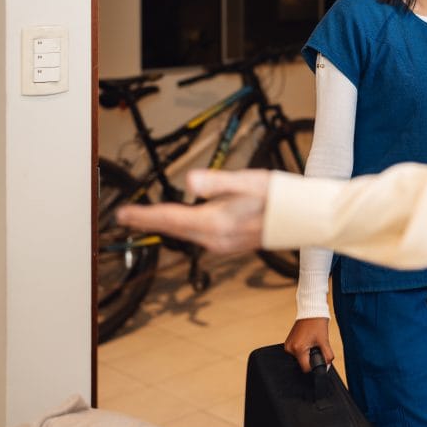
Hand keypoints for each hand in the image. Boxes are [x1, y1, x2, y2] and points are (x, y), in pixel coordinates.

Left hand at [115, 169, 270, 254]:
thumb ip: (218, 182)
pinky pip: (198, 236)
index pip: (170, 219)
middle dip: (149, 221)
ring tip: (146, 218)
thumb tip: (189, 182)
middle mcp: (216, 239)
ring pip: (185, 234)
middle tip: (125, 217)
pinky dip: (183, 228)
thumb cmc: (280, 196)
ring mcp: (223, 244)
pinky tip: (181, 223)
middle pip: (173, 229)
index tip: (121, 214)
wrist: (305, 218)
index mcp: (216, 223)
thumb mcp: (249, 181)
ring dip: (165, 225)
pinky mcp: (230, 244)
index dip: (144, 216)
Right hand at [284, 317, 333, 371]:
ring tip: (311, 342)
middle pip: (302, 363)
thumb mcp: (324, 341)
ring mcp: (288, 345)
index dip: (314, 366)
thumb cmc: (317, 323)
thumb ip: (327, 356)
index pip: (305, 368)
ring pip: (299, 358)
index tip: (319, 359)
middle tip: (316, 347)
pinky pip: (296, 352)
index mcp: (298, 349)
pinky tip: (307, 341)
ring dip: (306, 354)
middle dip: (310, 358)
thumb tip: (327, 366)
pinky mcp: (288, 342)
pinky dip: (303, 350)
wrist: (311, 311)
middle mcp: (290, 348)